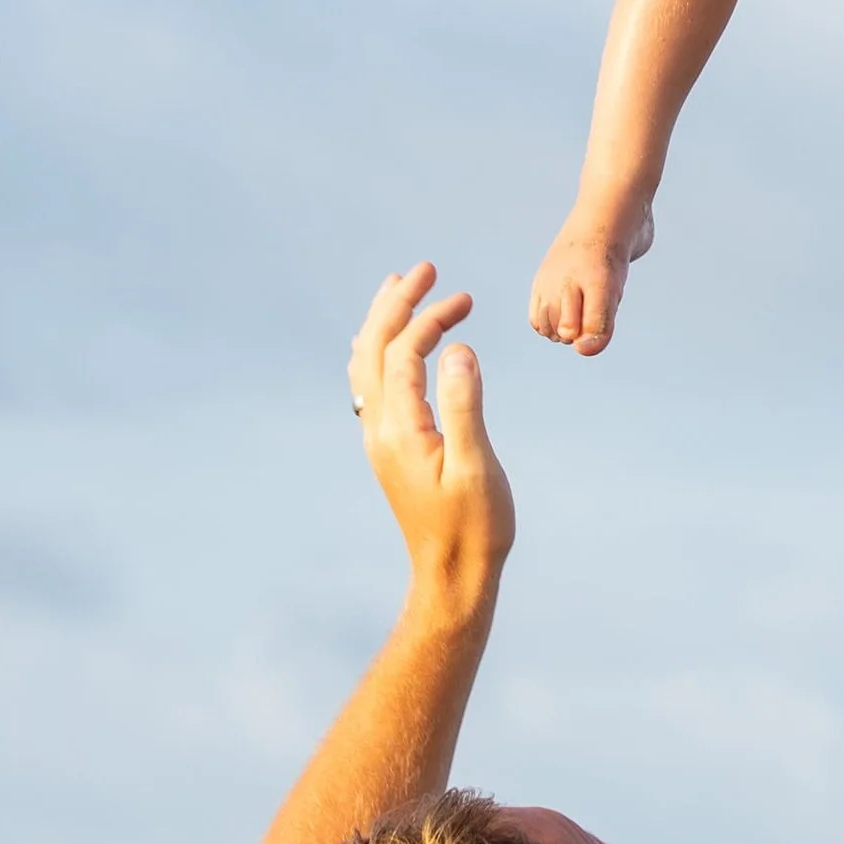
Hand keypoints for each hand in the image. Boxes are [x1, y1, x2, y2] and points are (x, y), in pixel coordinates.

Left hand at [347, 264, 516, 606]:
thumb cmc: (474, 525)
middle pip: (374, 349)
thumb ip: (465, 405)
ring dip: (381, 322)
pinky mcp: (389, 447)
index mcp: (401, 429)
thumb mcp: (476, 465)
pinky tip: (385, 346)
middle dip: (396, 304)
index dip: (431, 318)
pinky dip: (378, 352)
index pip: (405, 353)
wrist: (452, 574)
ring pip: (366, 365)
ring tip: (397, 287)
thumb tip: (458, 348)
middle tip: (424, 268)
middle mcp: (380, 429)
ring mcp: (380, 439)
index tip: (466, 300)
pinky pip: (370, 385)